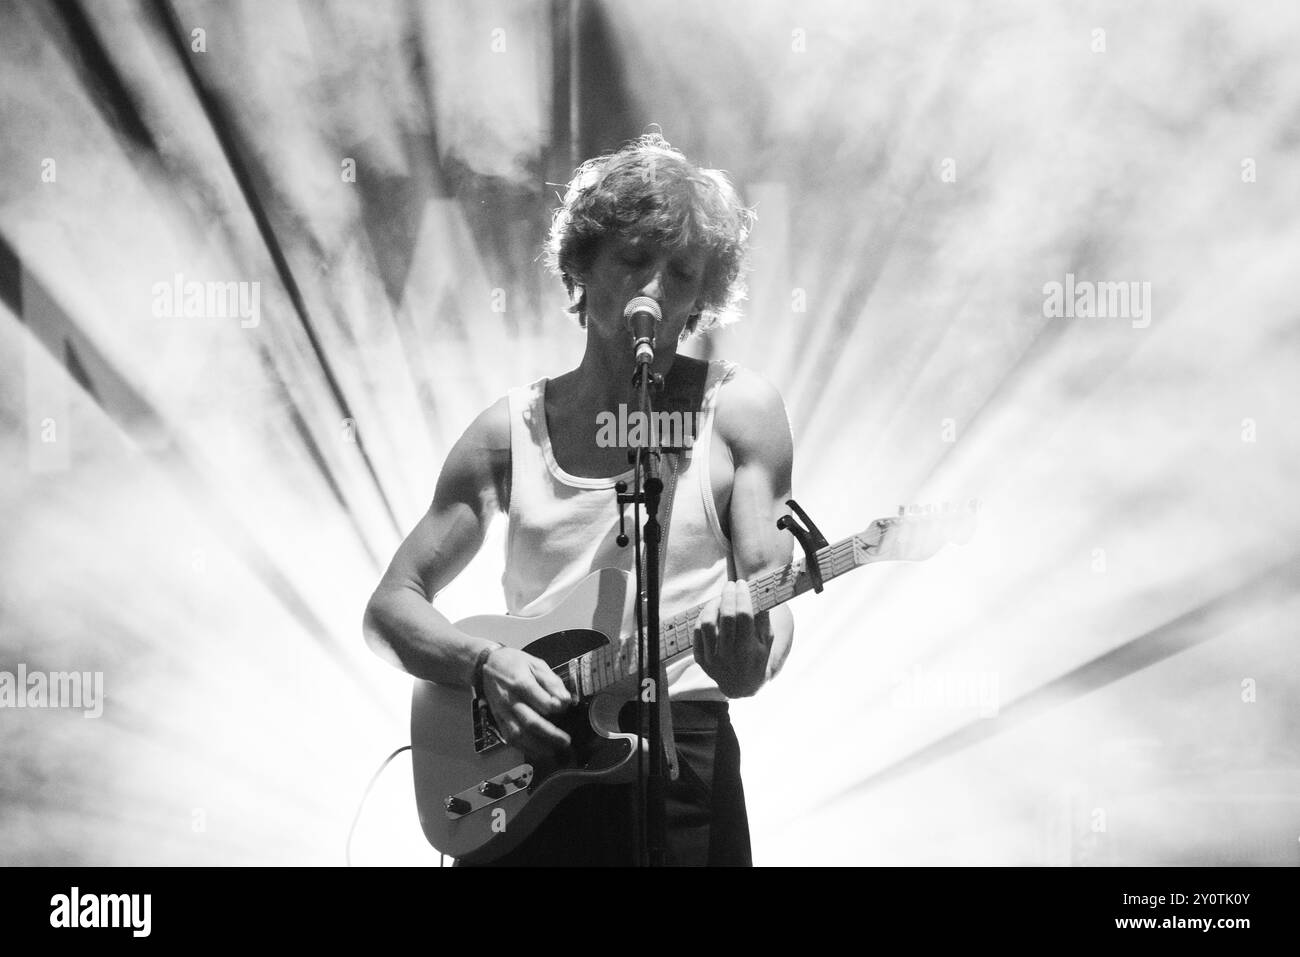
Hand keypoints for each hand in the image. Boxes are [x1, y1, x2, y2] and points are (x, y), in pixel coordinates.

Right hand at [479, 646, 575, 756]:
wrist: (487, 665)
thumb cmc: (515, 663)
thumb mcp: (536, 664)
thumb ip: (552, 682)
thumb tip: (566, 700)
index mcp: (520, 682)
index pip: (540, 701)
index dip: (556, 708)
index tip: (566, 708)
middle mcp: (510, 699)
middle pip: (530, 722)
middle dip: (550, 735)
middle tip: (565, 742)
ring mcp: (502, 712)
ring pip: (519, 734)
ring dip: (537, 746)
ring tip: (553, 751)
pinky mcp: (498, 719)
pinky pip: (510, 738)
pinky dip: (524, 748)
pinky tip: (537, 752)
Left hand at [692, 579, 771, 697]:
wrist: (742, 684)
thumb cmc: (757, 657)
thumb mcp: (767, 641)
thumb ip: (764, 617)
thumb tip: (759, 591)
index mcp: (748, 649)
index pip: (744, 615)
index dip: (742, 596)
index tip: (742, 583)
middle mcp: (729, 655)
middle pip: (726, 617)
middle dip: (728, 595)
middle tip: (730, 585)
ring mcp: (713, 658)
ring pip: (707, 623)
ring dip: (713, 605)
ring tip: (720, 598)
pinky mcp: (701, 658)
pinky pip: (697, 632)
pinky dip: (703, 617)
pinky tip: (711, 610)